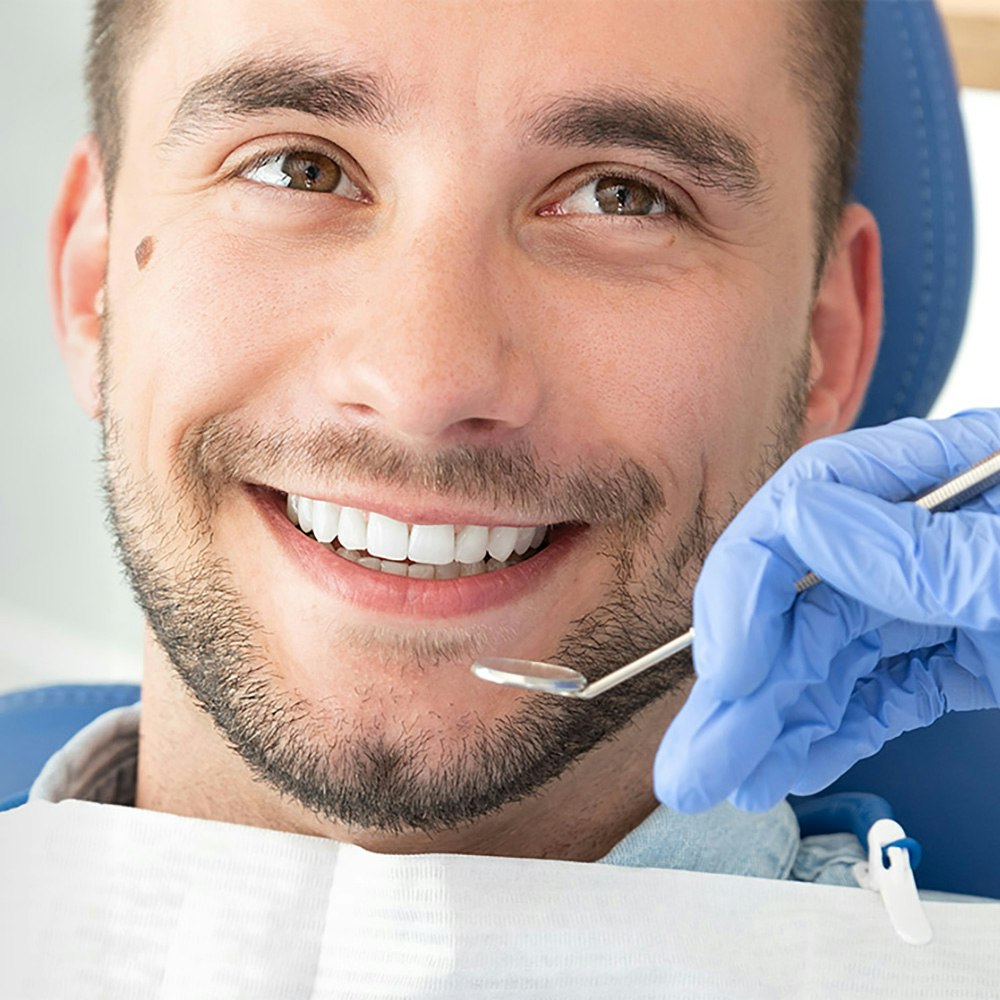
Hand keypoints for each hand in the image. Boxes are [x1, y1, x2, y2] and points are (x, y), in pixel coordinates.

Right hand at [654, 409, 999, 813]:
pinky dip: (831, 735)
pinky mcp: (956, 655)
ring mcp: (936, 598)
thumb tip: (802, 523)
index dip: (747, 589)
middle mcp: (922, 537)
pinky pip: (876, 696)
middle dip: (739, 690)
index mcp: (940, 476)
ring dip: (769, 728)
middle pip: (797, 604)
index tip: (728, 667)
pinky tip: (784, 765)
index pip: (802, 511)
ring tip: (719, 779)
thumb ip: (921, 547)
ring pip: (824, 663)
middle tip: (693, 758)